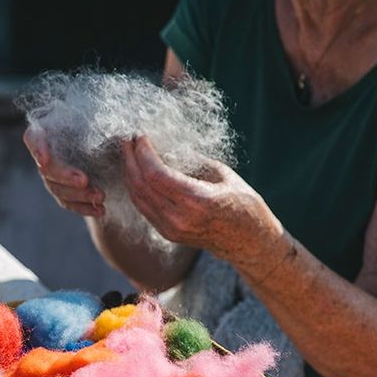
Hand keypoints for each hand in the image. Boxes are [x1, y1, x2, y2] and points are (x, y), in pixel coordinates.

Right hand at [23, 126, 105, 216]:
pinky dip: (84, 207)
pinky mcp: (64, 191)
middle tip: (83, 181)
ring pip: (58, 189)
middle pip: (47, 169)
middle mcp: (46, 154)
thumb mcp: (104, 120)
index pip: (34, 138)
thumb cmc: (106, 124)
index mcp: (49, 131)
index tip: (45, 160)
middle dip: (65, 176)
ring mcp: (53, 175)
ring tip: (100, 196)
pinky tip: (100, 210)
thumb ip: (101, 123)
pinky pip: (69, 203)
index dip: (38, 149)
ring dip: (79, 195)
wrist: (113, 142)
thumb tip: (110, 130)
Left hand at [121, 135, 289, 274]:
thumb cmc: (242, 201)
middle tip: (128, 139)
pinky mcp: (166, 233)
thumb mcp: (222, 174)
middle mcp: (180, 217)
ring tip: (128, 152)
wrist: (248, 240)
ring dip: (129, 172)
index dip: (143, 153)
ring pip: (137, 197)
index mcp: (197, 200)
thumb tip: (166, 144)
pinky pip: (143, 207)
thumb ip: (192, 161)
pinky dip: (136, 187)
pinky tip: (135, 171)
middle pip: (141, 185)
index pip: (156, 174)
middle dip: (131, 159)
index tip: (140, 135)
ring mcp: (171, 228)